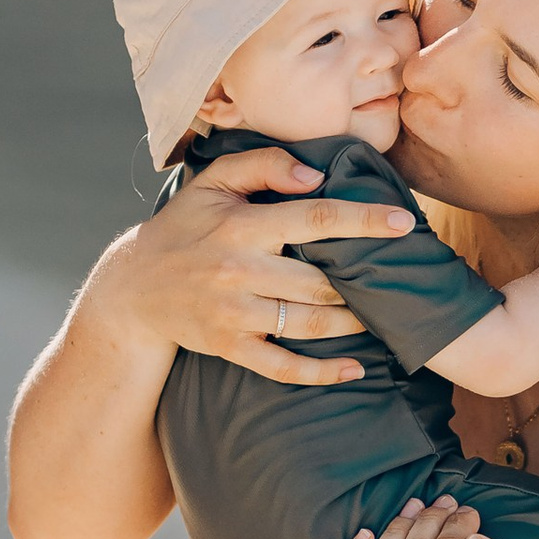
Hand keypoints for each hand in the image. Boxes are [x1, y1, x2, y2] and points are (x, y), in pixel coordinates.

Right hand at [101, 141, 412, 387]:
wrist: (134, 287)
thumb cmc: (186, 226)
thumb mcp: (213, 181)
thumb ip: (264, 164)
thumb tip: (315, 175)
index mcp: (242, 226)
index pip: (315, 219)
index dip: (364, 221)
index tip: (404, 223)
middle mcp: (240, 271)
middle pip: (321, 280)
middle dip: (364, 282)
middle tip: (397, 279)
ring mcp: (235, 314)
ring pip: (310, 324)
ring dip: (353, 324)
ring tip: (382, 315)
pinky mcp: (231, 347)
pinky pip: (283, 366)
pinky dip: (321, 373)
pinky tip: (354, 370)